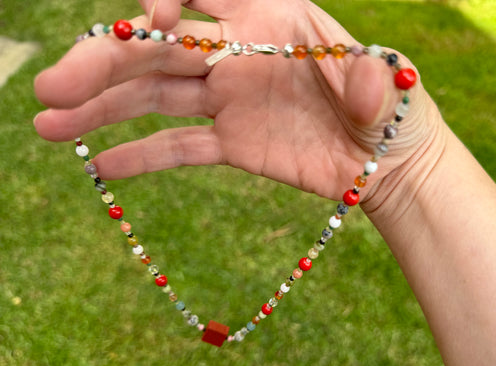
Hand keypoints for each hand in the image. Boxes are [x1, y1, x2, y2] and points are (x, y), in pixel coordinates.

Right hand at [34, 0, 440, 200]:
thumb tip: (363, 76)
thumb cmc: (394, 113)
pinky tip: (102, 167)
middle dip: (104, 63)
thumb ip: (372, 80)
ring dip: (102, 110)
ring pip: (154, 97)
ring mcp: (229, 100)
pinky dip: (142, 156)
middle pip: (159, 50)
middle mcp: (238, 54)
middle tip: (51, 88)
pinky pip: (178, 147)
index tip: (149, 18)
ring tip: (49, 125)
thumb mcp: (390, 89)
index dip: (166, 0)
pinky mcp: (231, 142)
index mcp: (270, 20)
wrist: (388, 162)